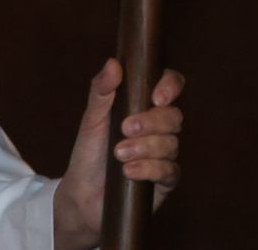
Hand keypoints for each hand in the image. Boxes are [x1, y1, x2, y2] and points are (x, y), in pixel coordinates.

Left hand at [51, 59, 183, 249]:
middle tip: (124, 129)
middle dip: (150, 122)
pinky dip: (149, 169)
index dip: (170, 86)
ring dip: (144, 148)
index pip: (170, 85)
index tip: (156, 97)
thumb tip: (113, 63)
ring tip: (119, 154)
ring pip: (171, 144)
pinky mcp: (165, 180)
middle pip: (174, 116)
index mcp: (144, 106)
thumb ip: (101, 91)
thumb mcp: (91, 119)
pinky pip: (170, 171)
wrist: (83, 194)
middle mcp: (159, 128)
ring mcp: (164, 154)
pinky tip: (129, 171)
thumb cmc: (88, 152)